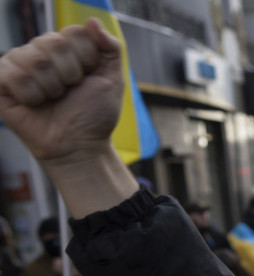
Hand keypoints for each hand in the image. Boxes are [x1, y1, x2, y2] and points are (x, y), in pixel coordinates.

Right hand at [0, 19, 136, 216]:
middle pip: (53, 43)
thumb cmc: (94, 114)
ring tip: (52, 99)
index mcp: (68, 48)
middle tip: (69, 92)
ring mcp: (20, 64)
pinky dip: (30, 94)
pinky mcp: (2, 81)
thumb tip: (91, 21)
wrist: (79, 145)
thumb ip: (110, 48)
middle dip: (69, 75)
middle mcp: (42, 51)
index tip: (88, 78)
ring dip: (51, 87)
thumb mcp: (112, 80)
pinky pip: (11, 74)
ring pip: (34, 59)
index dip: (86, 59)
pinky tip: (34, 103)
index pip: (74, 33)